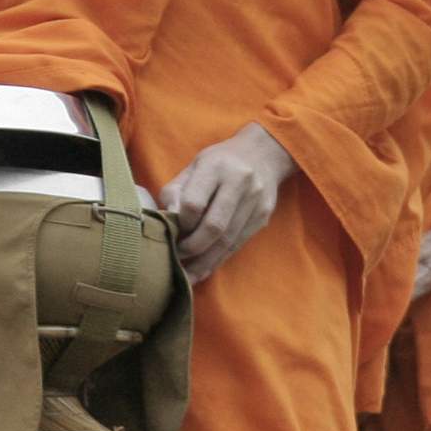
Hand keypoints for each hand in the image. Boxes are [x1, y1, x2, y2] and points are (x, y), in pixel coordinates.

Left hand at [159, 122, 297, 283]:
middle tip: (176, 258)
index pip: (194, 203)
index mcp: (216, 166)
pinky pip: (238, 243)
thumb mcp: (194, 166)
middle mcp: (240, 183)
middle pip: (214, 226)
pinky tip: (204, 269)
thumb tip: (166, 221)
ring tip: (187, 275)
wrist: (263, 155)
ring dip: (205, 261)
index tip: (170, 232)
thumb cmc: (220, 161)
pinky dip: (219, 259)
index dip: (180, 223)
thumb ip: (177, 191)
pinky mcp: (262, 217)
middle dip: (192, 248)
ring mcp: (255, 202)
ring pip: (228, 240)